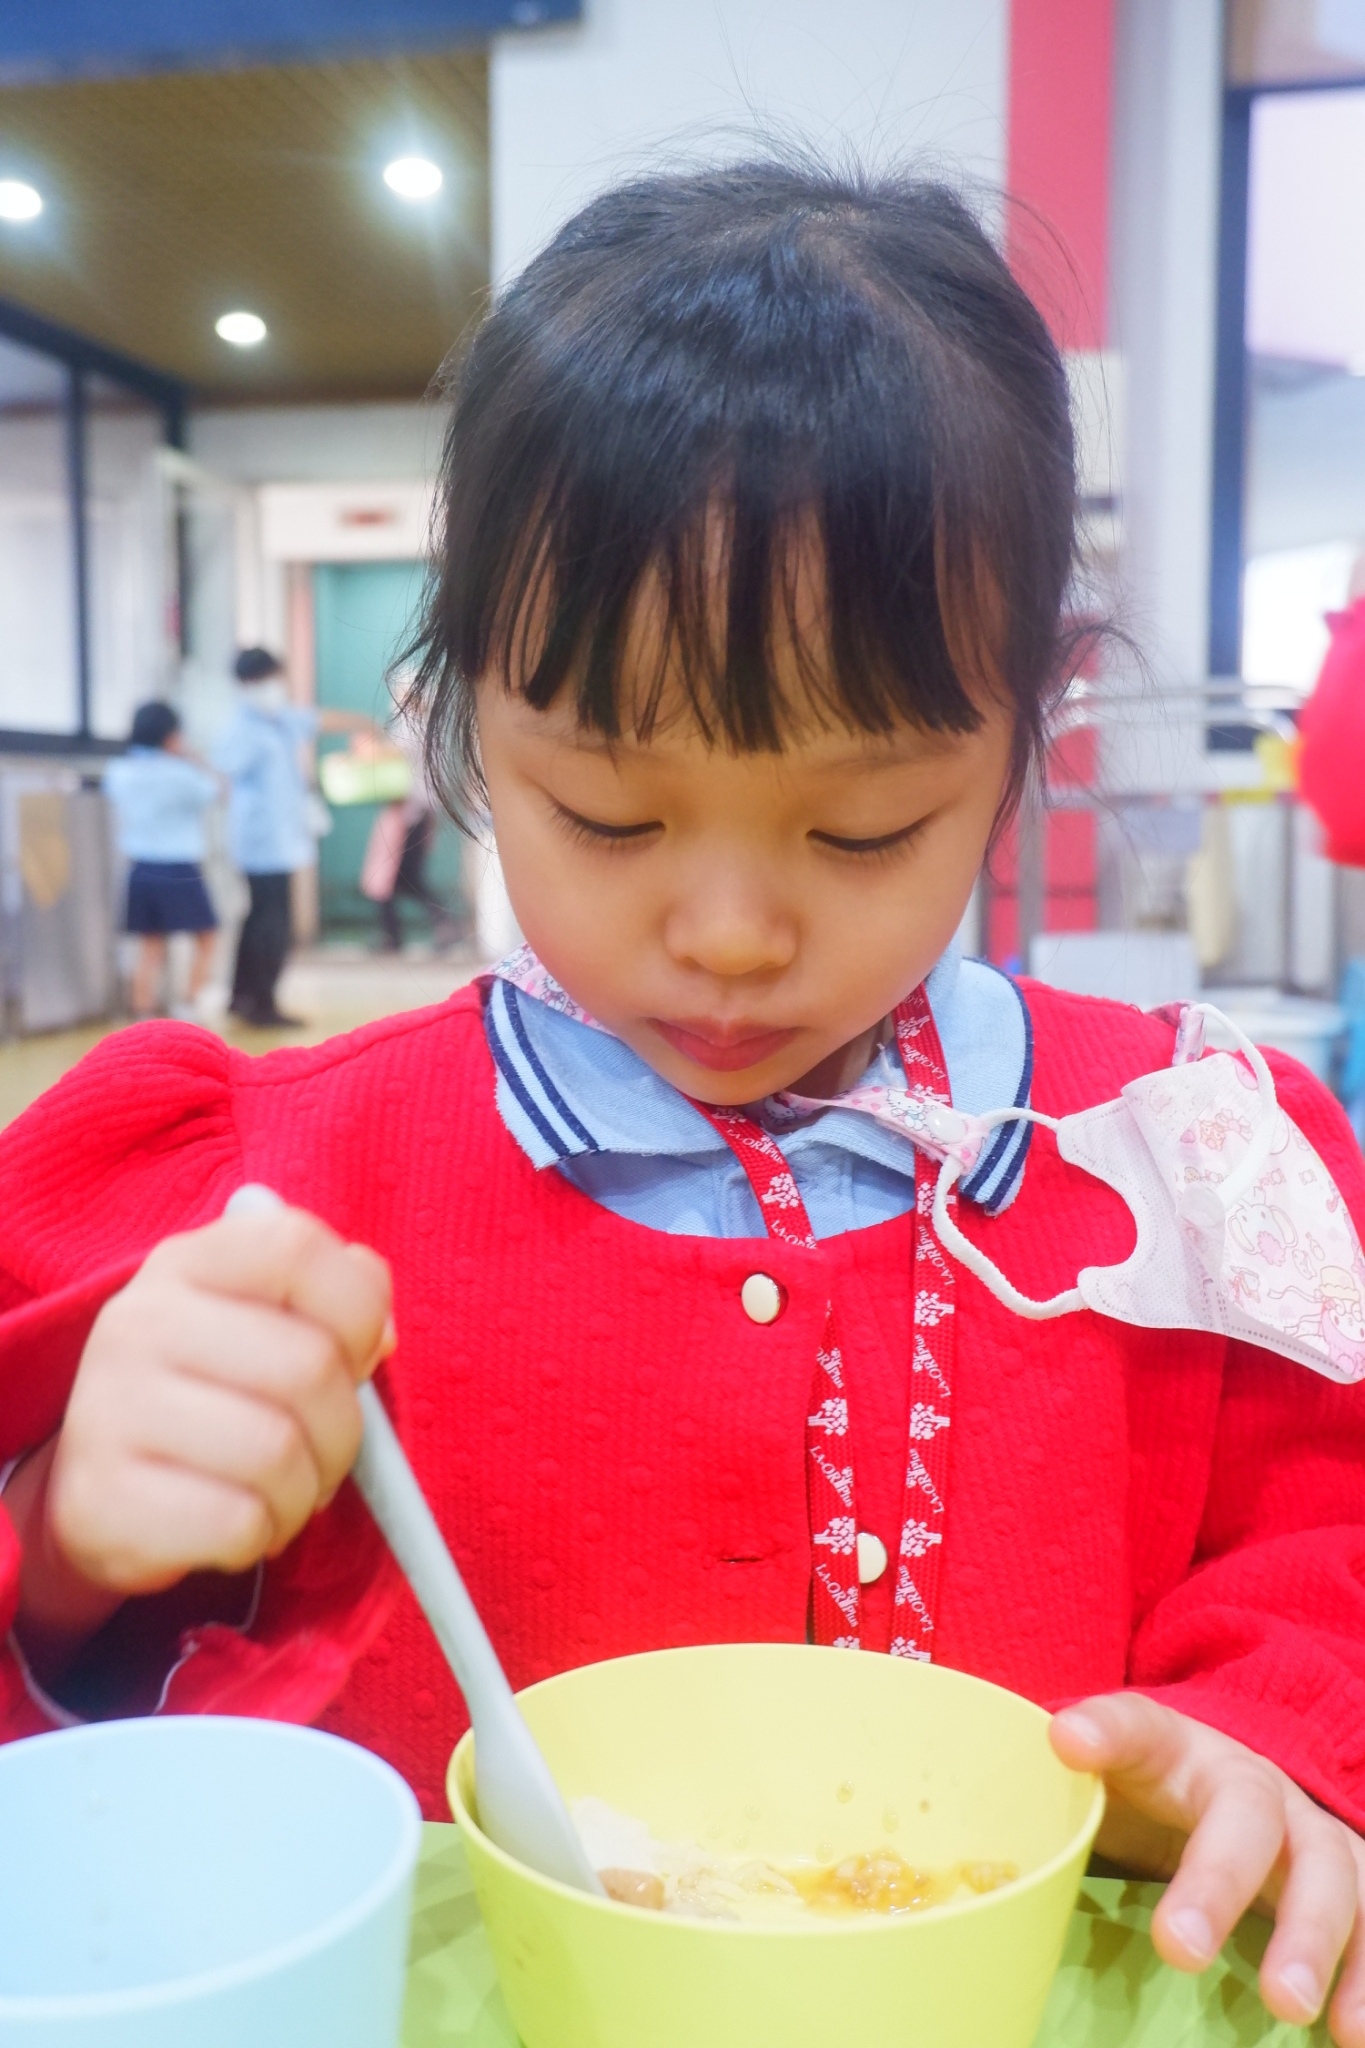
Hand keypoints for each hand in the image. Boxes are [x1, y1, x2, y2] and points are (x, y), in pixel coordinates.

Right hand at [11, 1206, 391, 1668]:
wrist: (104, 1489)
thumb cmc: (213, 1396)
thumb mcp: (263, 1326)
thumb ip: (335, 1306)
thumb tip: (380, 1336)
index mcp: (187, 1263)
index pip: (298, 1249)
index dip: (356, 1310)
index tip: (354, 1356)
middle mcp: (139, 1321)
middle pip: (308, 1366)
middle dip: (345, 1431)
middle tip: (324, 1454)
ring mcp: (110, 1408)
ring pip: (278, 1454)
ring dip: (304, 1493)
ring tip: (281, 1493)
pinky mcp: (102, 1499)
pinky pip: (237, 1523)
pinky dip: (260, 1536)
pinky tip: (238, 1524)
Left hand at [1052, 1692, 1364, 2043]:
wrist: (1232, 1793)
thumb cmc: (1156, 1793)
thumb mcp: (1109, 1780)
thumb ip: (1070, 1781)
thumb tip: (1036, 1764)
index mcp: (1178, 1750)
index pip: (1137, 1726)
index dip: (1104, 1730)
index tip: (1066, 1743)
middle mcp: (1255, 1784)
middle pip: (1248, 1815)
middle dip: (1218, 1878)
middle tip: (1176, 1947)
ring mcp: (1313, 1835)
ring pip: (1335, 1869)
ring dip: (1314, 1936)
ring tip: (1288, 2005)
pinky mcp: (1353, 1886)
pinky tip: (1353, 2034)